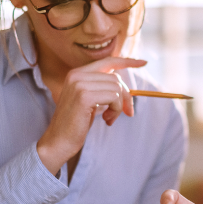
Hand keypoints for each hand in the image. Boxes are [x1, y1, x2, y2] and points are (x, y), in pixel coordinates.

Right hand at [37, 56, 146, 174]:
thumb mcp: (90, 101)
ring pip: (117, 88)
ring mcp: (79, 84)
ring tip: (109, 118)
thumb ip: (103, 89)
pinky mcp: (84, 96)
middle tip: (126, 113)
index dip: (127, 61)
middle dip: (125, 96)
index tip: (143, 62)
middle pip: (116, 78)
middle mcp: (77, 74)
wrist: (58, 141)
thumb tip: (127, 89)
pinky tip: (106, 119)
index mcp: (77, 73)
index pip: (107, 61)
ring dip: (119, 106)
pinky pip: (114, 97)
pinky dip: (116, 110)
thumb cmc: (76, 124)